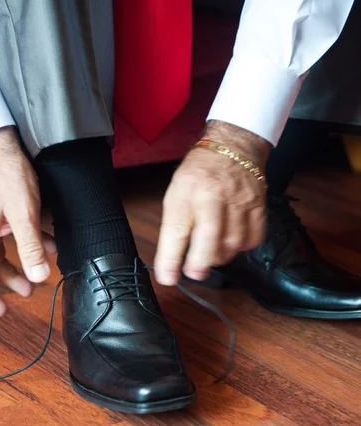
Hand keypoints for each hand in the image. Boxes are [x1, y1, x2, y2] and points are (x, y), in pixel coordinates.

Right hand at [0, 127, 55, 322]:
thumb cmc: (7, 175)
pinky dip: (27, 250)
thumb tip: (39, 278)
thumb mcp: (23, 213)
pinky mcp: (1, 217)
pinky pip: (10, 241)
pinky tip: (47, 251)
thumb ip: (31, 246)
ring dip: (13, 273)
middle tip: (5, 309)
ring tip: (31, 288)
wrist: (1, 145)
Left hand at [155, 120, 270, 284]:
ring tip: (212, 252)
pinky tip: (231, 241)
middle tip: (194, 273)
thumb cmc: (199, 174)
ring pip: (233, 243)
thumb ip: (174, 226)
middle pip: (210, 238)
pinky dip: (241, 247)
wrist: (233, 147)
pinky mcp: (258, 206)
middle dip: (200, 263)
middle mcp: (214, 196)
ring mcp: (239, 201)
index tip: (167, 278)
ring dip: (220, 256)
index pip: (176, 230)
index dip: (170, 258)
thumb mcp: (176, 193)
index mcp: (187, 192)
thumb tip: (170, 263)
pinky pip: (253, 239)